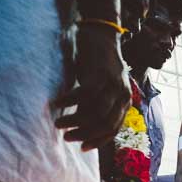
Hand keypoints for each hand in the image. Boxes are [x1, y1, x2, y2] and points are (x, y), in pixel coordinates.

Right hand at [54, 26, 129, 150]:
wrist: (102, 35)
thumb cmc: (98, 65)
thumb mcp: (101, 88)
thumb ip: (96, 105)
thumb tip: (82, 125)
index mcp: (124, 102)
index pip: (113, 129)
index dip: (98, 140)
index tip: (81, 146)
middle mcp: (122, 95)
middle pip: (105, 123)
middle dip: (85, 134)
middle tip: (67, 137)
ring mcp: (112, 85)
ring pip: (95, 111)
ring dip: (75, 120)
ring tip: (59, 124)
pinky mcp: (100, 73)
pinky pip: (85, 94)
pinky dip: (70, 101)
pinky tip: (57, 104)